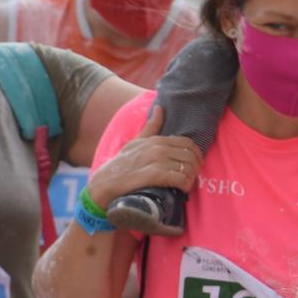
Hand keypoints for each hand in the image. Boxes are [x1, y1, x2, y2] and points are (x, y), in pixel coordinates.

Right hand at [86, 106, 200, 206]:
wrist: (101, 185)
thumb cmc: (120, 166)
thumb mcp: (134, 143)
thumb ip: (150, 128)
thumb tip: (160, 108)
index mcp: (155, 140)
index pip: (188, 143)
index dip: (196, 156)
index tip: (194, 166)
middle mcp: (156, 148)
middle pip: (191, 156)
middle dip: (195, 168)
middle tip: (190, 178)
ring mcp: (155, 160)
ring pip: (188, 168)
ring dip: (190, 178)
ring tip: (184, 185)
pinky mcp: (153, 175)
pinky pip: (180, 178)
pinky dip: (184, 185)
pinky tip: (180, 190)